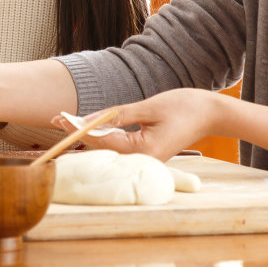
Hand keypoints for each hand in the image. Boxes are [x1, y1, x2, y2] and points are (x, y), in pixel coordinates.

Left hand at [50, 88, 224, 161]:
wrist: (211, 113)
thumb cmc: (186, 107)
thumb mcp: (150, 107)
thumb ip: (120, 114)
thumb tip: (92, 119)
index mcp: (144, 151)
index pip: (103, 139)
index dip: (79, 128)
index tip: (61, 117)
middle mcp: (143, 159)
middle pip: (102, 147)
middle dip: (78, 132)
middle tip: (56, 117)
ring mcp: (145, 158)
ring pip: (109, 147)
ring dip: (88, 134)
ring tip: (65, 120)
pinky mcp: (146, 152)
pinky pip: (119, 145)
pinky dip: (103, 135)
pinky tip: (88, 127)